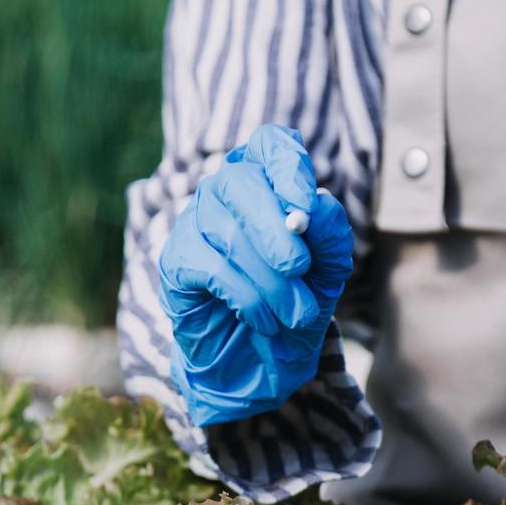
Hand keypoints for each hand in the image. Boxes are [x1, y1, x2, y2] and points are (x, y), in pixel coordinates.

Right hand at [158, 124, 353, 425]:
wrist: (264, 360)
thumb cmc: (297, 300)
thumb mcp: (329, 268)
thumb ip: (329, 232)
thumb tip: (316, 202)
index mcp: (267, 182)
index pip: (269, 143)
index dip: (285, 164)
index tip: (304, 203)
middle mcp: (225, 193)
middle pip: (239, 181)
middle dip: (274, 228)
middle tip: (300, 269)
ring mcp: (195, 224)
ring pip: (227, 233)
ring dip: (269, 279)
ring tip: (295, 313)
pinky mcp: (176, 262)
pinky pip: (209, 268)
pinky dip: (245, 297)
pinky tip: (264, 319)